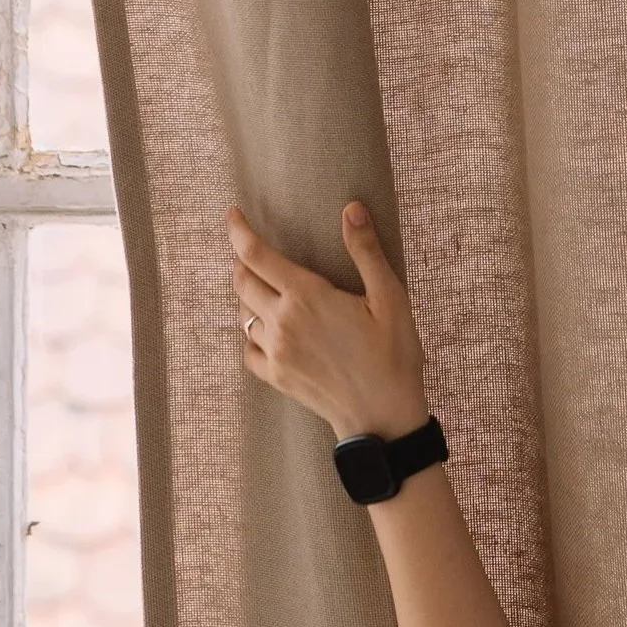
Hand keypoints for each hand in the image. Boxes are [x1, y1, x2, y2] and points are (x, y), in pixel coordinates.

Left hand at [227, 202, 429, 442]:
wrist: (384, 417)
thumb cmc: (393, 355)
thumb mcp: (389, 298)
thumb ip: (366, 251)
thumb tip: (351, 209)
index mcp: (306, 296)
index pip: (256, 255)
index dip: (238, 231)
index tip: (233, 213)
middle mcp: (282, 322)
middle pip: (241, 281)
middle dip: (242, 261)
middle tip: (253, 252)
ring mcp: (276, 352)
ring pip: (243, 314)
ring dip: (248, 296)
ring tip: (266, 289)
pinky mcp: (276, 377)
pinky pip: (248, 349)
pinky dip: (251, 335)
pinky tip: (269, 331)